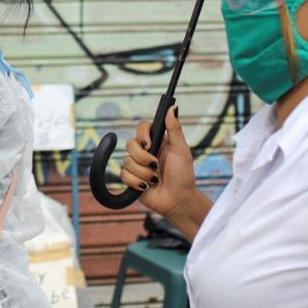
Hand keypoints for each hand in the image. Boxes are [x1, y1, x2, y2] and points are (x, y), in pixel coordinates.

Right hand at [120, 108, 202, 230]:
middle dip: (143, 158)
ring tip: (155, 179)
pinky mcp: (131, 179)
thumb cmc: (184, 176)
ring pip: (126, 161)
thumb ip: (175, 129)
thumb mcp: (182, 150)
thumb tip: (172, 107)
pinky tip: (147, 186)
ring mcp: (137, 166)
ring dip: (143, 173)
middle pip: (130, 144)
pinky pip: (124, 175)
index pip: (142, 127)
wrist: (178, 201)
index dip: (142, 134)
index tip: (150, 144)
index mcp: (157, 141)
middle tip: (155, 166)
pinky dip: (136, 182)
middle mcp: (145, 152)